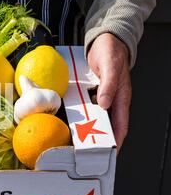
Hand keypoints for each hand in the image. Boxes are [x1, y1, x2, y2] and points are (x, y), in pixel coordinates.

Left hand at [87, 33, 131, 151]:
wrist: (105, 39)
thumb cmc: (111, 51)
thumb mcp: (110, 65)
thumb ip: (109, 84)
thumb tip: (104, 103)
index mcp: (121, 97)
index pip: (120, 125)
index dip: (116, 141)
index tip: (110, 154)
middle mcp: (112, 100)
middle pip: (107, 126)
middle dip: (100, 141)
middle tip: (89, 154)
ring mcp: (102, 97)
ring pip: (96, 118)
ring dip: (89, 129)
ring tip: (78, 143)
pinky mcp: (93, 92)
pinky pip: (87, 107)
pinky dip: (82, 115)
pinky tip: (72, 121)